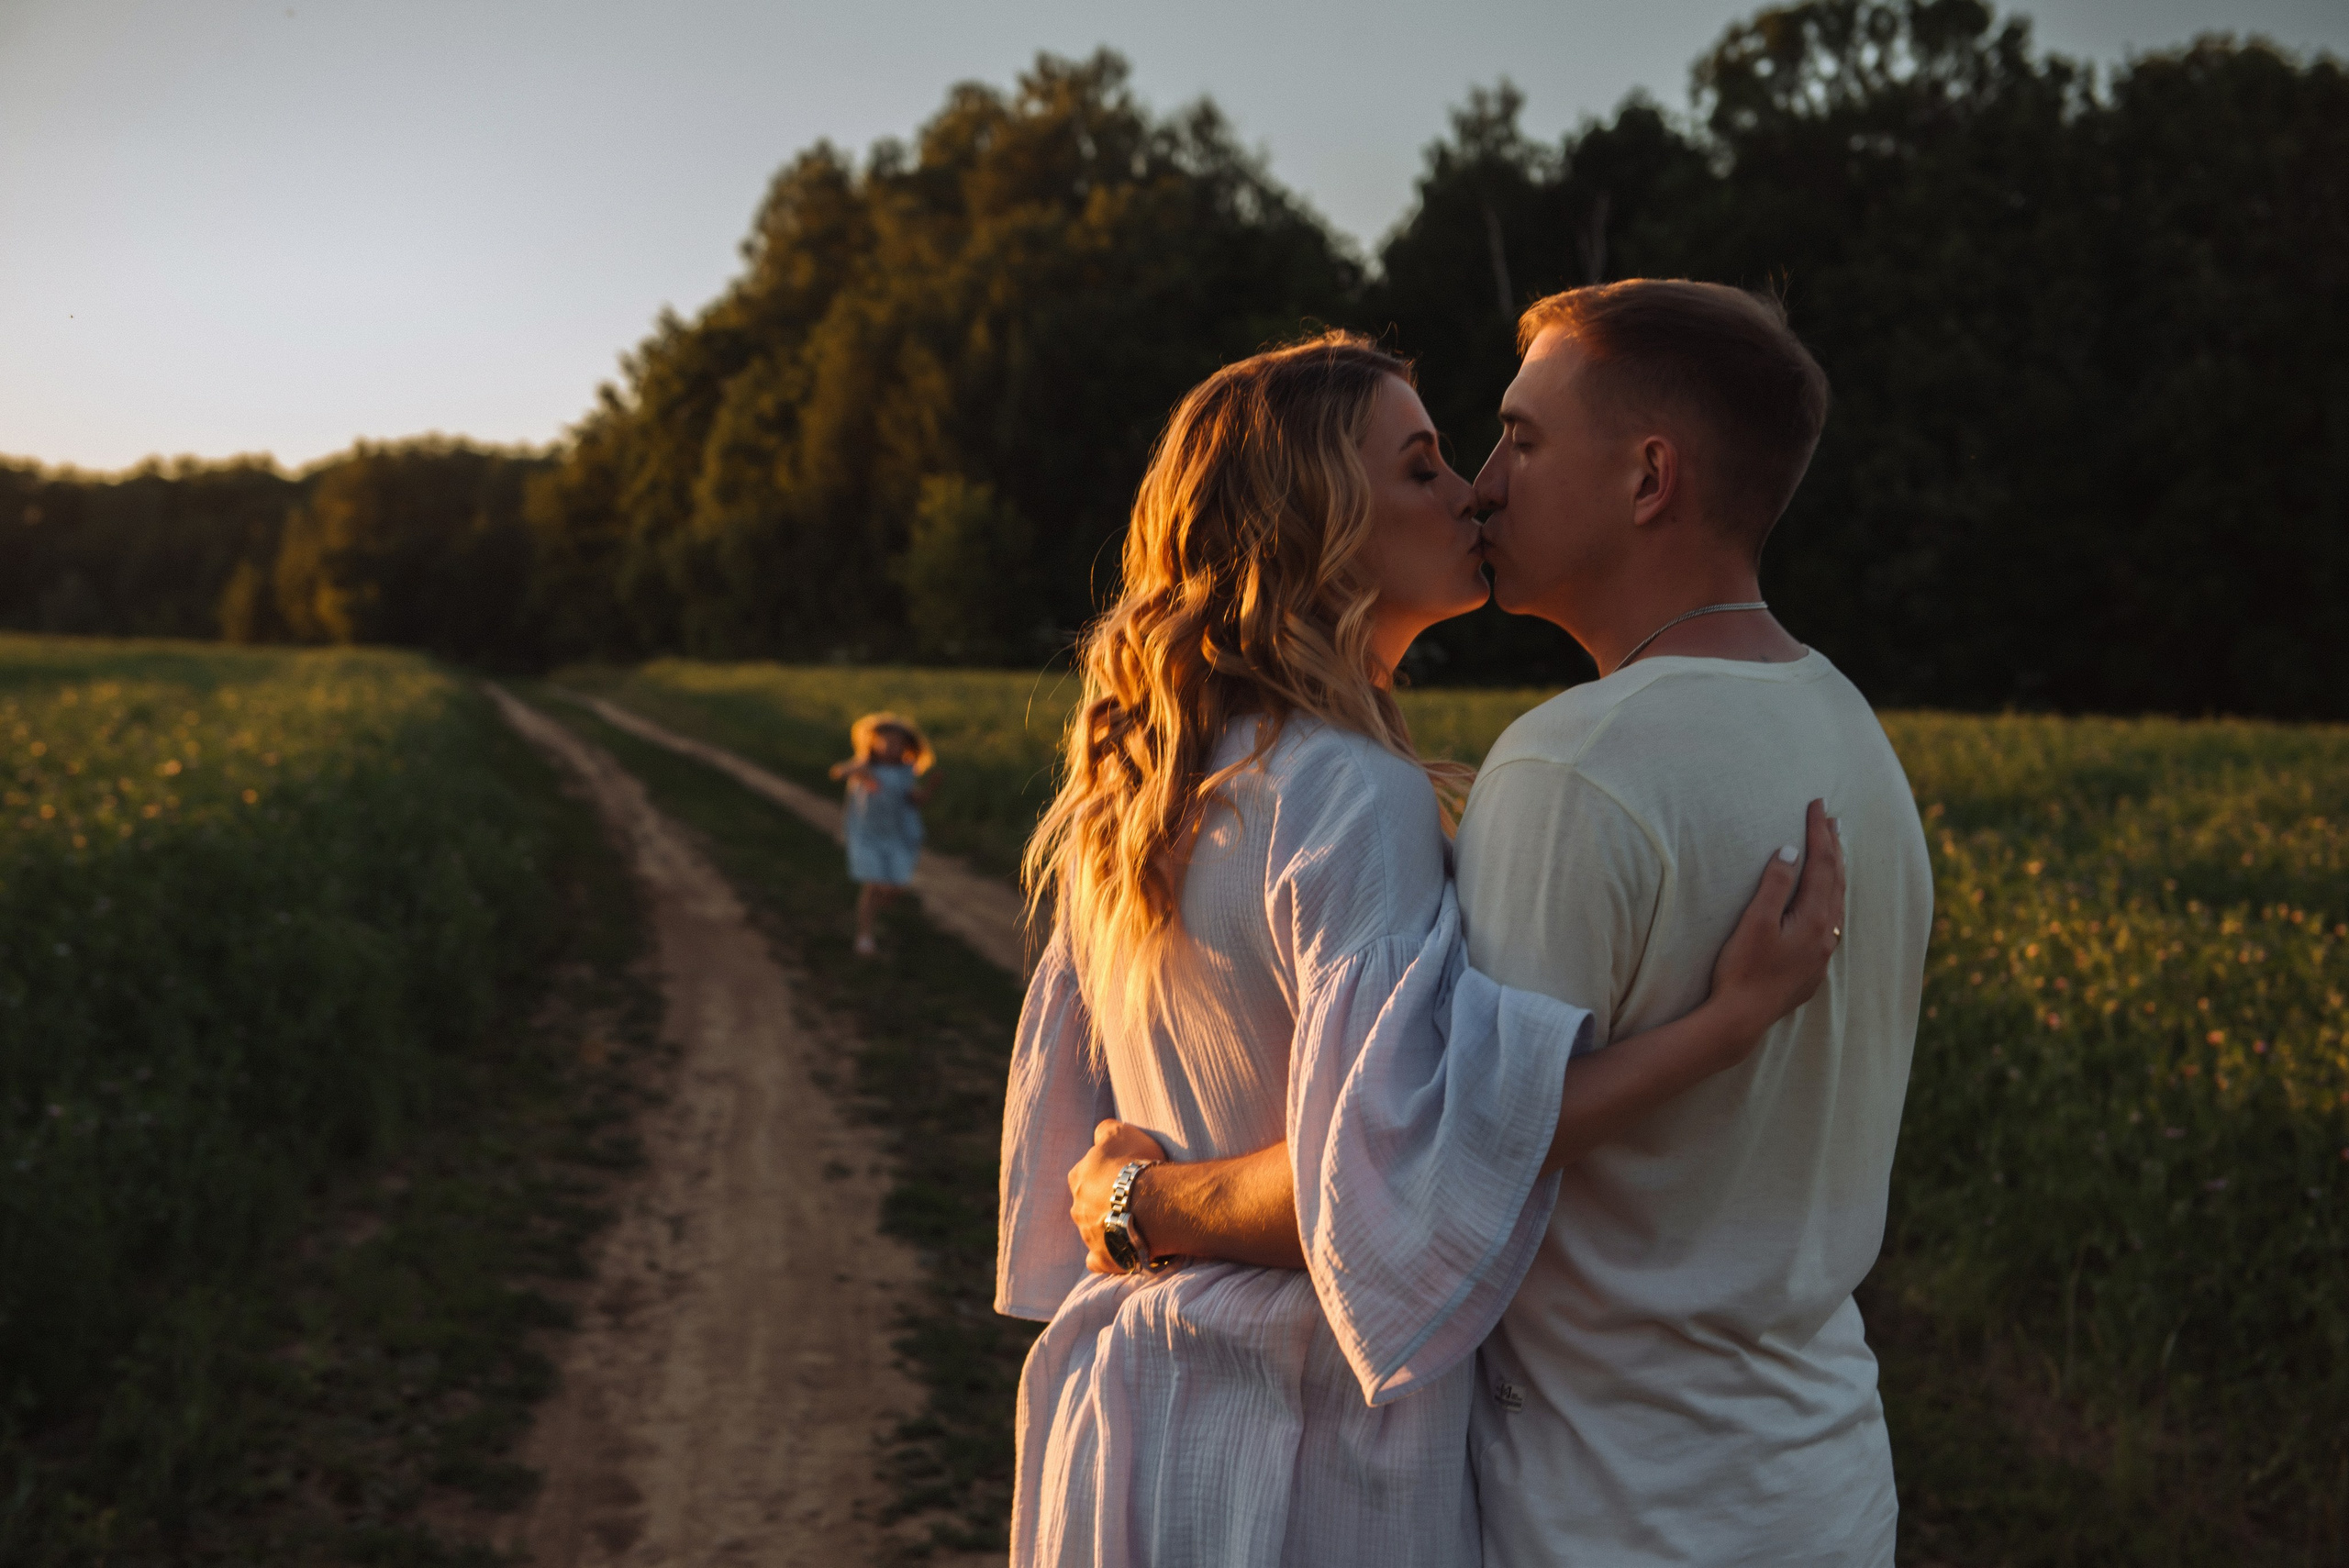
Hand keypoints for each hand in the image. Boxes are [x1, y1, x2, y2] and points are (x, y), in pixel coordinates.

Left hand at [1068, 1119, 1166, 1274]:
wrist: (1150, 1204)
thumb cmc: (1135, 1164)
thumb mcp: (1120, 1132)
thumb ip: (1105, 1131)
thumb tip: (1100, 1134)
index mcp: (1078, 1177)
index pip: (1086, 1172)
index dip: (1106, 1172)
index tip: (1124, 1173)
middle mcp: (1077, 1207)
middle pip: (1089, 1203)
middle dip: (1105, 1201)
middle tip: (1132, 1198)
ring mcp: (1088, 1235)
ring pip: (1095, 1230)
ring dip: (1110, 1226)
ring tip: (1136, 1222)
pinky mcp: (1103, 1258)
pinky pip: (1098, 1260)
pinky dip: (1107, 1256)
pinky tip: (1120, 1252)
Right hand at [1706, 798, 1845, 1055]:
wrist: (1741, 1018)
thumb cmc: (1743, 969)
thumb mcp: (1755, 921)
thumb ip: (1775, 884)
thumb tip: (1791, 850)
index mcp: (1815, 919)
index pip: (1822, 864)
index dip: (1819, 832)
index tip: (1817, 804)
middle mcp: (1827, 934)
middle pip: (1836, 880)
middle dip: (1833, 847)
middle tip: (1831, 818)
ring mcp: (1822, 953)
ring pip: (1838, 902)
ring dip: (1836, 872)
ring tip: (1835, 851)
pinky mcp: (1812, 967)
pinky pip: (1832, 921)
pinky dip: (1832, 898)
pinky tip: (1826, 901)